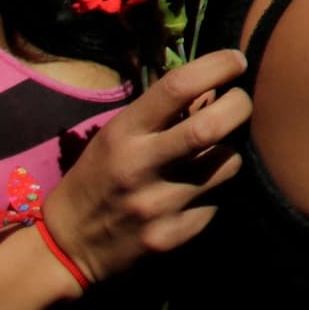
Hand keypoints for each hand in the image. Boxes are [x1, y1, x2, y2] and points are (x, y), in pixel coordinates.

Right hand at [39, 49, 249, 284]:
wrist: (67, 249)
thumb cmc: (97, 180)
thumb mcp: (116, 136)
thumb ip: (162, 113)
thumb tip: (216, 86)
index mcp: (123, 134)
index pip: (178, 87)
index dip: (217, 66)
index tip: (236, 60)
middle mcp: (140, 167)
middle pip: (212, 126)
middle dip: (240, 105)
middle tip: (241, 102)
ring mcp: (159, 205)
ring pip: (228, 163)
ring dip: (230, 151)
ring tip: (214, 153)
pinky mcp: (175, 235)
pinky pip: (218, 201)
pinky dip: (216, 190)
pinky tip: (196, 192)